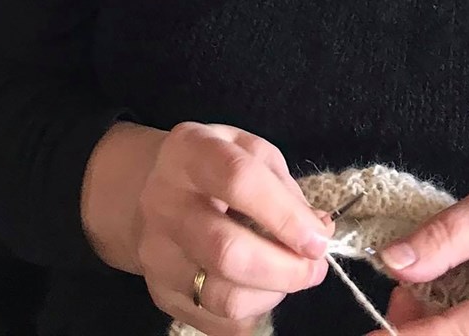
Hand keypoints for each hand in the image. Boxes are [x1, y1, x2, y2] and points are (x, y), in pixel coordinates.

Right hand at [135, 120, 334, 335]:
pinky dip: (253, 312)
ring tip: (287, 275)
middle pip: (227, 251)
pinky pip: (220, 324)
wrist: (149, 190)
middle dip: (285, 269)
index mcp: (190, 152)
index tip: (318, 240)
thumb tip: (319, 232)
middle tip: (315, 269)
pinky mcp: (161, 294)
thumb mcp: (248, 151)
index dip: (285, 215)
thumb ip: (284, 188)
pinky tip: (259, 288)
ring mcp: (157, 254)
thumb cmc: (213, 167)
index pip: (239, 181)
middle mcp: (164, 203)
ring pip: (224, 298)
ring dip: (272, 294)